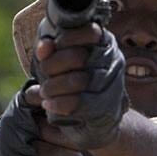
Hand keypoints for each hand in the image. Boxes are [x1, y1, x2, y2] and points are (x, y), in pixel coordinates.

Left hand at [33, 21, 127, 149]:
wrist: (93, 123)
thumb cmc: (73, 84)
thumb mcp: (58, 63)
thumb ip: (50, 52)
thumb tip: (44, 47)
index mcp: (105, 43)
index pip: (90, 32)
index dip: (65, 38)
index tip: (50, 49)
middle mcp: (114, 61)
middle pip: (79, 56)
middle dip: (52, 65)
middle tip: (42, 73)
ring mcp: (114, 84)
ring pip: (78, 80)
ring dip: (53, 87)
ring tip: (44, 92)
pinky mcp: (109, 107)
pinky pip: (80, 102)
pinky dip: (59, 103)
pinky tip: (49, 105)